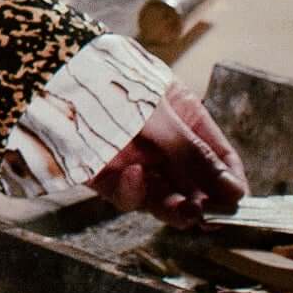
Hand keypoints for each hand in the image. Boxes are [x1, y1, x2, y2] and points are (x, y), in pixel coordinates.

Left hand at [87, 80, 246, 226]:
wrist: (54, 76)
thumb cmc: (115, 82)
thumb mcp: (162, 115)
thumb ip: (194, 154)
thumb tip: (236, 192)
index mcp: (184, 118)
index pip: (218, 156)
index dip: (230, 181)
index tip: (237, 204)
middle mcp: (162, 144)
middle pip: (192, 184)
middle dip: (202, 202)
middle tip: (207, 216)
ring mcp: (135, 161)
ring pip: (162, 197)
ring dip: (175, 208)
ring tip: (186, 211)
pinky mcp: (105, 176)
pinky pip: (127, 196)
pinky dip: (134, 192)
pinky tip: (135, 176)